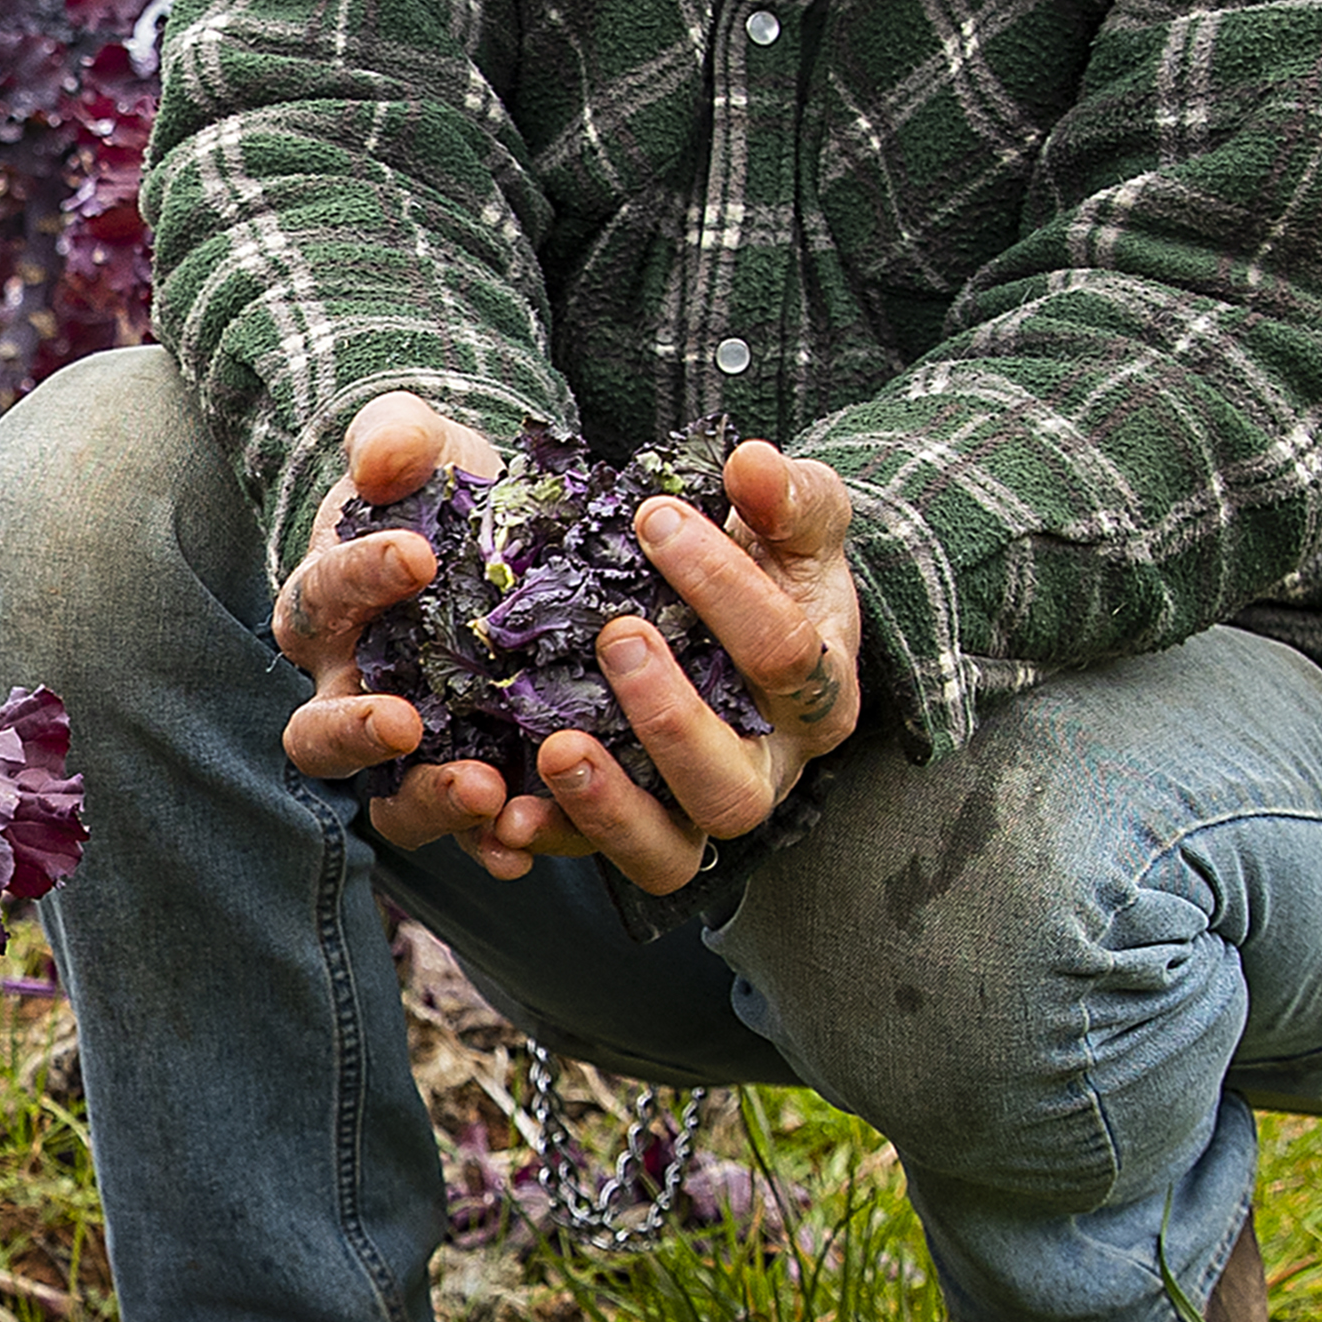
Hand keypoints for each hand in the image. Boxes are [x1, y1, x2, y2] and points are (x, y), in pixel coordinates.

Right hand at [272, 391, 584, 882]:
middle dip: (360, 733)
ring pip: (392, 799)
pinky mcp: (477, 776)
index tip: (414, 554)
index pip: (321, 599)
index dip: (357, 579)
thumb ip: (393, 439)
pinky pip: (472, 830)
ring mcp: (413, 749)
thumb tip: (381, 459)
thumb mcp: (421, 444)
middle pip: (321, 736)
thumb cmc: (442, 489)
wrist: (501, 534)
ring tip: (489, 790)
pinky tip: (530, 843)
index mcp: (326, 610)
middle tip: (409, 721)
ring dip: (434, 800)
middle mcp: (352, 692)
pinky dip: (495, 843)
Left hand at [524, 441, 864, 896]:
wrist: (737, 617)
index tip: (653, 515)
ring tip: (553, 748)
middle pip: (732, 786)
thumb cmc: (770, 563)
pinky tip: (503, 810)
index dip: (725, 588)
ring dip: (608, 808)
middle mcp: (765, 768)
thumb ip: (785, 495)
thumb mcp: (793, 520)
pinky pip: (592, 858)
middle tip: (615, 635)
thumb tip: (753, 463)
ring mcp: (693, 808)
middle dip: (672, 720)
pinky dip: (550, 839)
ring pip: (668, 851)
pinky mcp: (629, 827)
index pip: (787, 655)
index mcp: (818, 695)